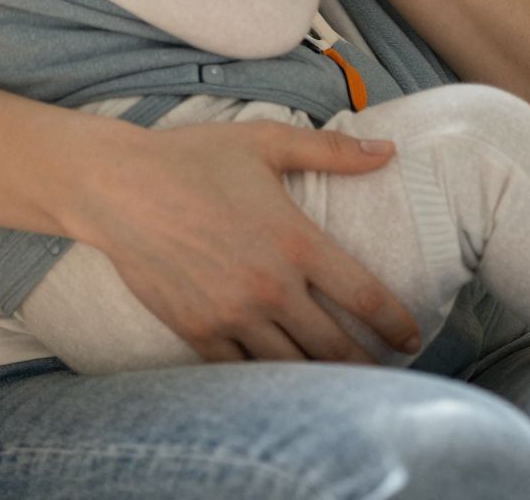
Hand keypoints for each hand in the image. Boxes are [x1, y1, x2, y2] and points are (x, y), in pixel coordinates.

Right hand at [70, 118, 422, 363]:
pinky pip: (243, 373)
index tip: (412, 337)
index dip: (394, 322)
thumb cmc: (193, 158)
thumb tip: (387, 151)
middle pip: (333, 345)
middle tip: (386, 373)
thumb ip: (331, 150)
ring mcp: (231, 315)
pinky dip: (268, 384)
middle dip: (366, 364)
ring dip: (322, 381)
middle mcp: (269, 286)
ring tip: (343, 387)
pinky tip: (286, 384)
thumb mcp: (266, 142)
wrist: (117, 188)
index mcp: (294, 241)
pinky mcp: (197, 331)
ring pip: (292, 367)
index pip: (363, 295)